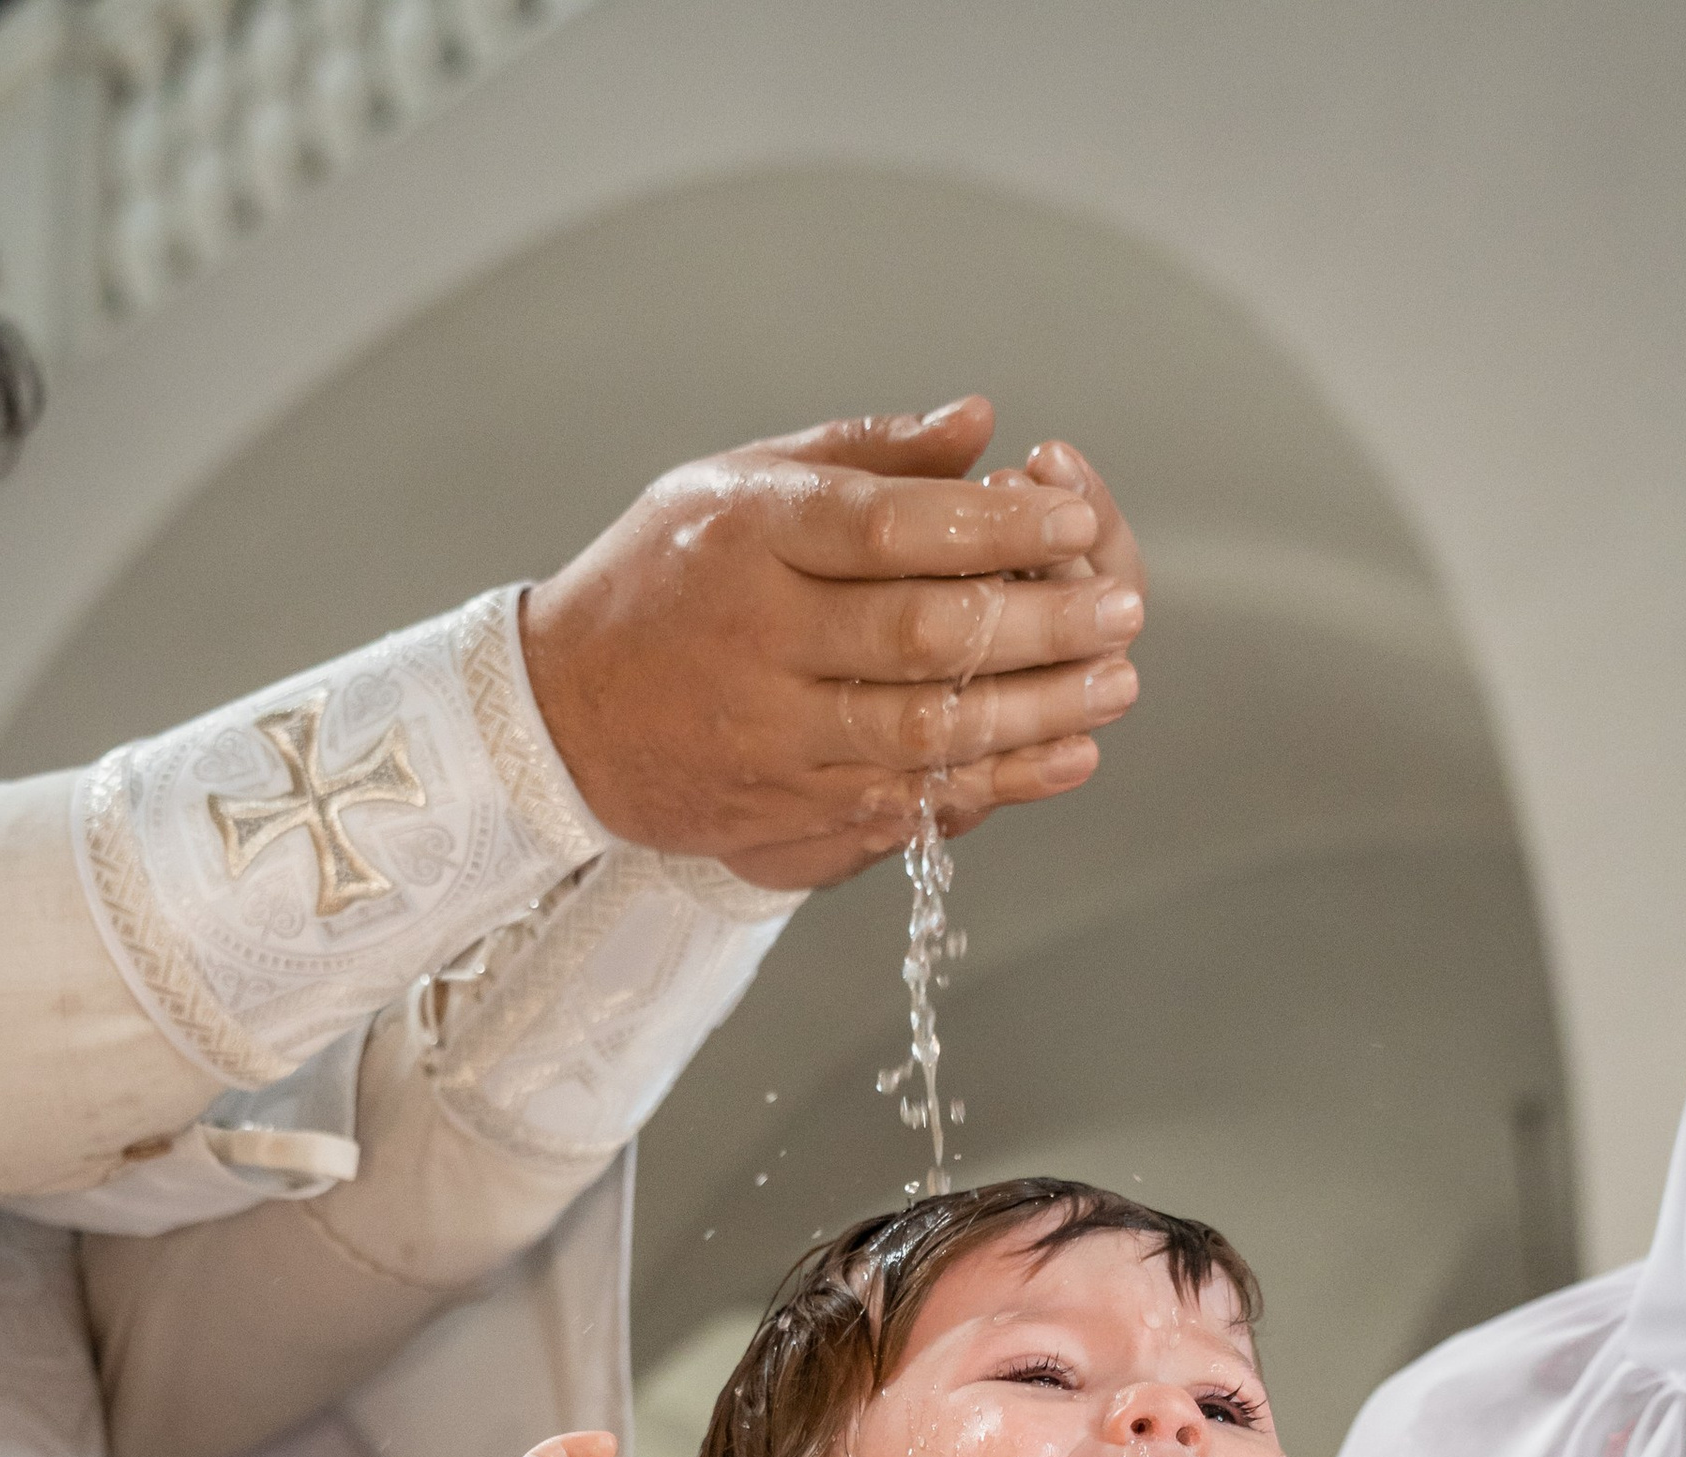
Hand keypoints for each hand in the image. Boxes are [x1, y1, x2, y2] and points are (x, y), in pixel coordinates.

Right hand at [518, 400, 1144, 890]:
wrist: (562, 715)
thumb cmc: (665, 577)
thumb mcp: (737, 482)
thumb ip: (863, 455)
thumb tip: (980, 424)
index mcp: (751, 534)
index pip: (887, 528)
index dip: (993, 525)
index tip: (1072, 519)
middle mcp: (760, 635)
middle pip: (921, 634)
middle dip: (1038, 623)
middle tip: (1123, 610)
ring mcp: (772, 730)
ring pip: (926, 728)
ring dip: (1036, 711)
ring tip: (1115, 682)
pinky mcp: (786, 802)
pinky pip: (909, 796)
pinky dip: (998, 779)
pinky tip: (1065, 756)